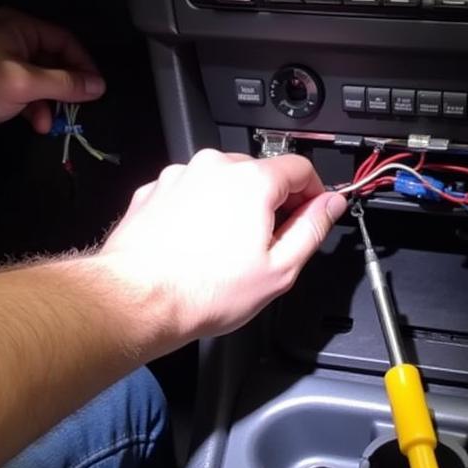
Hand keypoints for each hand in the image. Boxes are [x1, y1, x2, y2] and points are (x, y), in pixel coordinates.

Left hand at [0, 8, 104, 133]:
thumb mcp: (25, 83)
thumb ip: (65, 83)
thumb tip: (99, 86)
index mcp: (22, 28)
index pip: (66, 41)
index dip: (84, 65)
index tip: (96, 90)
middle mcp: (16, 40)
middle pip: (57, 62)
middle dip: (67, 89)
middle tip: (76, 110)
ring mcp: (6, 62)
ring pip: (43, 81)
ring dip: (50, 103)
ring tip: (51, 123)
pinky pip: (27, 93)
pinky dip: (35, 108)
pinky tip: (37, 124)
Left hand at [98, 150, 346, 347]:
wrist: (137, 300)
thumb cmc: (202, 291)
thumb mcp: (280, 269)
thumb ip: (312, 229)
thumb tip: (330, 206)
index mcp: (252, 180)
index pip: (300, 168)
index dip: (313, 194)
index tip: (311, 215)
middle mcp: (214, 167)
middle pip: (260, 173)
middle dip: (270, 204)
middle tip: (266, 246)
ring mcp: (180, 176)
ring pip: (223, 183)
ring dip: (232, 207)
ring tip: (225, 251)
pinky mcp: (154, 191)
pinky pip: (191, 193)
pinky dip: (200, 212)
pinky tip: (197, 246)